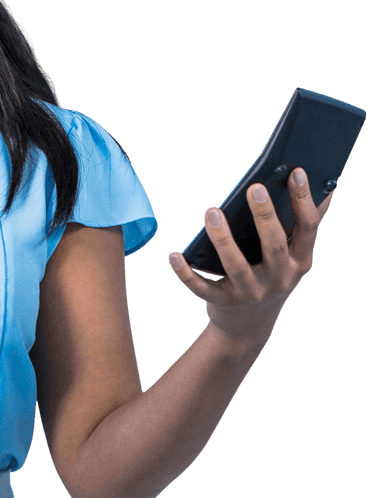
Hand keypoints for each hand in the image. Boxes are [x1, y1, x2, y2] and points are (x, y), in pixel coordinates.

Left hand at [167, 169, 333, 344]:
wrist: (249, 326)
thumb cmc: (270, 277)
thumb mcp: (292, 257)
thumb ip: (302, 226)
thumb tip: (323, 186)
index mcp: (300, 261)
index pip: (307, 227)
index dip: (303, 200)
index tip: (295, 172)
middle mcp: (279, 278)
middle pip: (274, 246)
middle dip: (265, 216)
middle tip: (254, 188)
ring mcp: (250, 292)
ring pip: (235, 265)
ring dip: (223, 238)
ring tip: (211, 211)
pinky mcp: (223, 303)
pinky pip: (202, 287)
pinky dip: (186, 272)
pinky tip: (174, 255)